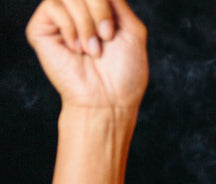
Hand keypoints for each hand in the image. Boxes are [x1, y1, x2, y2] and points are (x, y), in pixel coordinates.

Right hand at [27, 0, 147, 113]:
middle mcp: (77, 12)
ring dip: (87, 22)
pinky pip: (54, 7)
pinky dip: (71, 28)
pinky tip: (76, 49)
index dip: (105, 3)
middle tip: (107, 37)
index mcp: (97, 11)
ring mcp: (58, 19)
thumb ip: (117, 2)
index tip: (114, 29)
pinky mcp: (41, 29)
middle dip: (100, 10)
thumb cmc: (124, 73)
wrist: (109, 100)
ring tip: (92, 49)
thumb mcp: (132, 31)